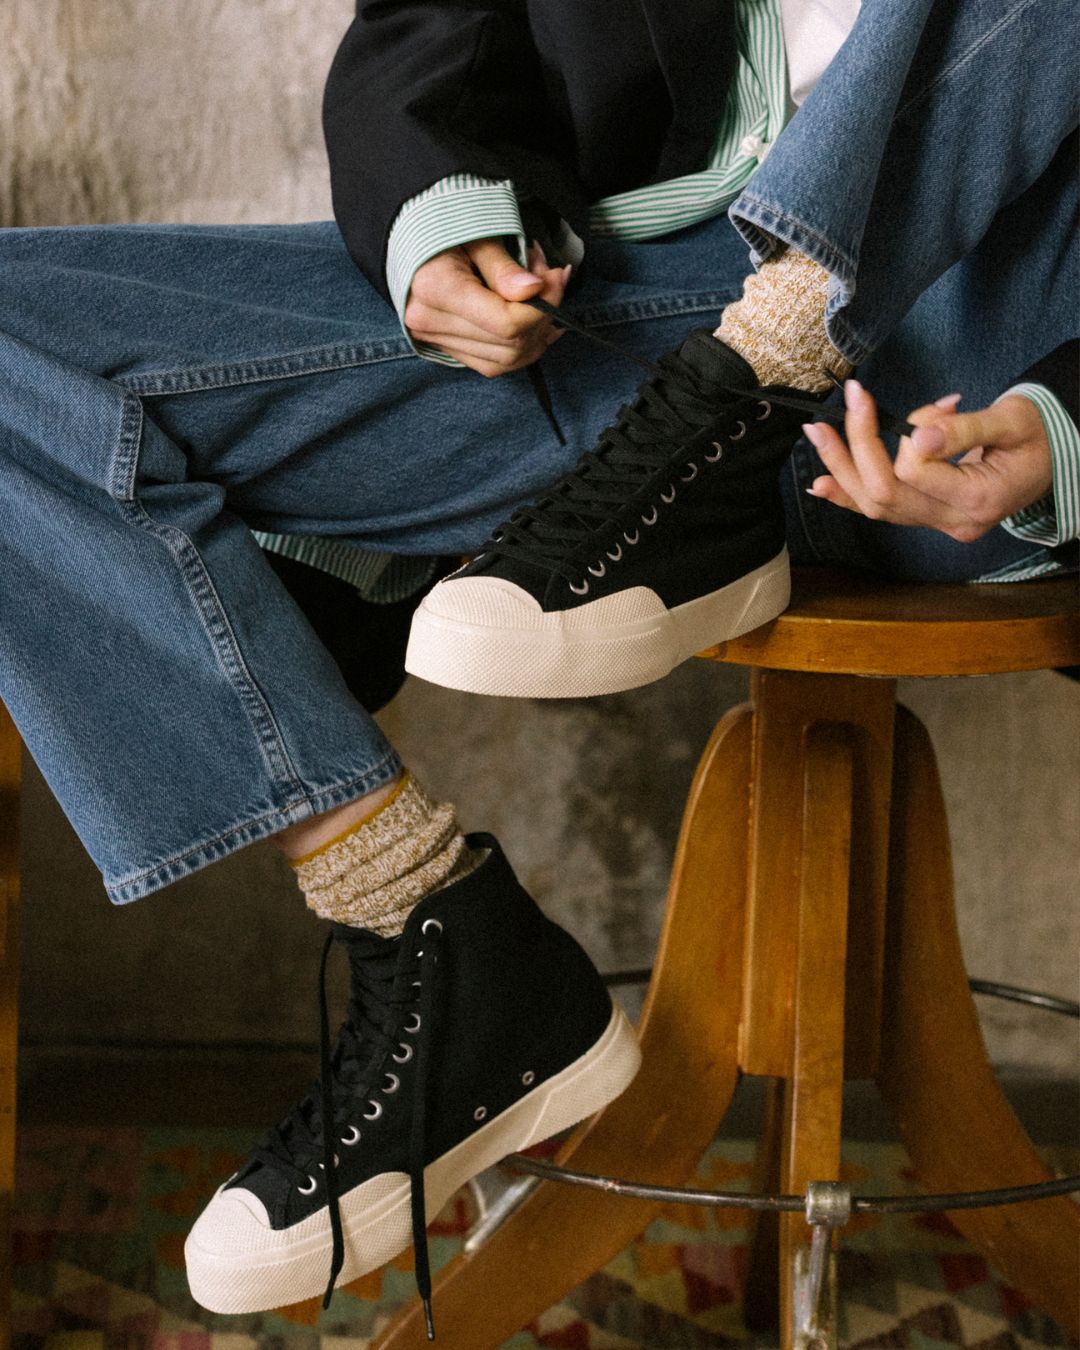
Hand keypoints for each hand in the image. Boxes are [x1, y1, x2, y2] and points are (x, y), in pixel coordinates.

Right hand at [405, 238, 570, 376]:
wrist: (407, 234)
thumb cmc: (444, 225)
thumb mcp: (477, 233)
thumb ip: (505, 267)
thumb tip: (534, 292)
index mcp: (435, 288)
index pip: (506, 322)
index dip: (543, 305)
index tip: (557, 277)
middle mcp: (430, 321)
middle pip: (509, 345)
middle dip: (542, 316)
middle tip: (552, 281)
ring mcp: (434, 339)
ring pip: (503, 362)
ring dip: (535, 336)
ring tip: (542, 300)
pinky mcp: (443, 347)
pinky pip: (491, 364)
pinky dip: (519, 350)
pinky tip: (534, 326)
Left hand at [803, 381, 1052, 542]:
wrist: (1053, 458)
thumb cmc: (1037, 435)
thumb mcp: (1013, 420)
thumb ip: (965, 428)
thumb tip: (918, 432)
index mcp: (979, 499)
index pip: (917, 471)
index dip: (912, 433)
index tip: (937, 408)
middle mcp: (954, 520)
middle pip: (884, 494)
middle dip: (857, 445)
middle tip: (851, 398)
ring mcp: (939, 524)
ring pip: (874, 505)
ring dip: (841, 466)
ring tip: (817, 432)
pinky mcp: (928, 518)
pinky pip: (880, 512)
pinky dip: (847, 496)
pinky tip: (819, 483)